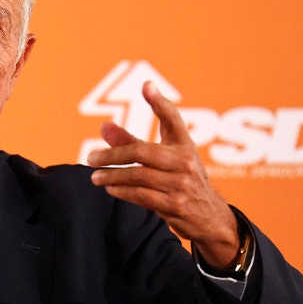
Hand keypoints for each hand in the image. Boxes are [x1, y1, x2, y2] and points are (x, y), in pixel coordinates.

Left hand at [87, 81, 238, 268]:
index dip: (160, 102)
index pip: (173, 119)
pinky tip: (111, 189)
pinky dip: (123, 191)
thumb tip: (104, 126)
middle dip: (113, 155)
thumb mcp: (166, 159)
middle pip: (141, 152)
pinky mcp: (175, 206)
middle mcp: (185, 162)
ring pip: (138, 176)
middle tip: (91, 158)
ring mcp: (181, 185)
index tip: (146, 85)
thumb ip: (133, 142)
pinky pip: (142, 196)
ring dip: (112, 176)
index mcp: (185, 145)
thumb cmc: (182, 181)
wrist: (210, 218)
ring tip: (95, 177)